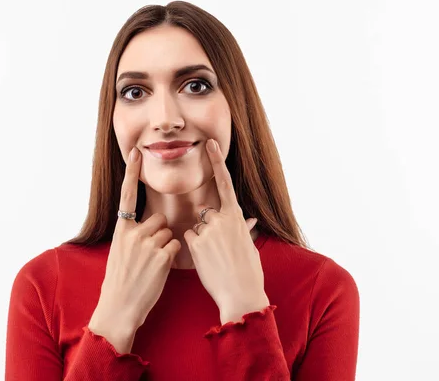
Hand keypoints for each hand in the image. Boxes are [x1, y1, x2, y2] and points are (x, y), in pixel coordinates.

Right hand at [89, 147, 181, 338]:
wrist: (118, 308)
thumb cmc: (120, 282)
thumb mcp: (119, 253)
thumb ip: (132, 236)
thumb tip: (149, 227)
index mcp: (121, 230)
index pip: (126, 195)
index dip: (130, 172)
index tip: (134, 151)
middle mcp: (133, 233)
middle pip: (159, 219)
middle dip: (160, 233)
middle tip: (150, 255)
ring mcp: (147, 244)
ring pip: (169, 233)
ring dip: (167, 247)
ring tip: (152, 266)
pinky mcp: (161, 257)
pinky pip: (176, 247)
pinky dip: (172, 258)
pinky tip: (159, 271)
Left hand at [183, 139, 269, 323]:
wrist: (241, 293)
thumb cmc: (248, 272)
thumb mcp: (249, 246)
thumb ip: (243, 229)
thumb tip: (250, 220)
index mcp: (237, 217)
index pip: (225, 183)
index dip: (217, 162)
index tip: (210, 144)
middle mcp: (221, 219)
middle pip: (205, 213)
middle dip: (208, 227)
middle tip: (219, 250)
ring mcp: (208, 230)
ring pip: (196, 228)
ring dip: (201, 240)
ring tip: (214, 259)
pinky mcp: (195, 243)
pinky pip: (189, 239)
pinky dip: (194, 249)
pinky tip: (205, 261)